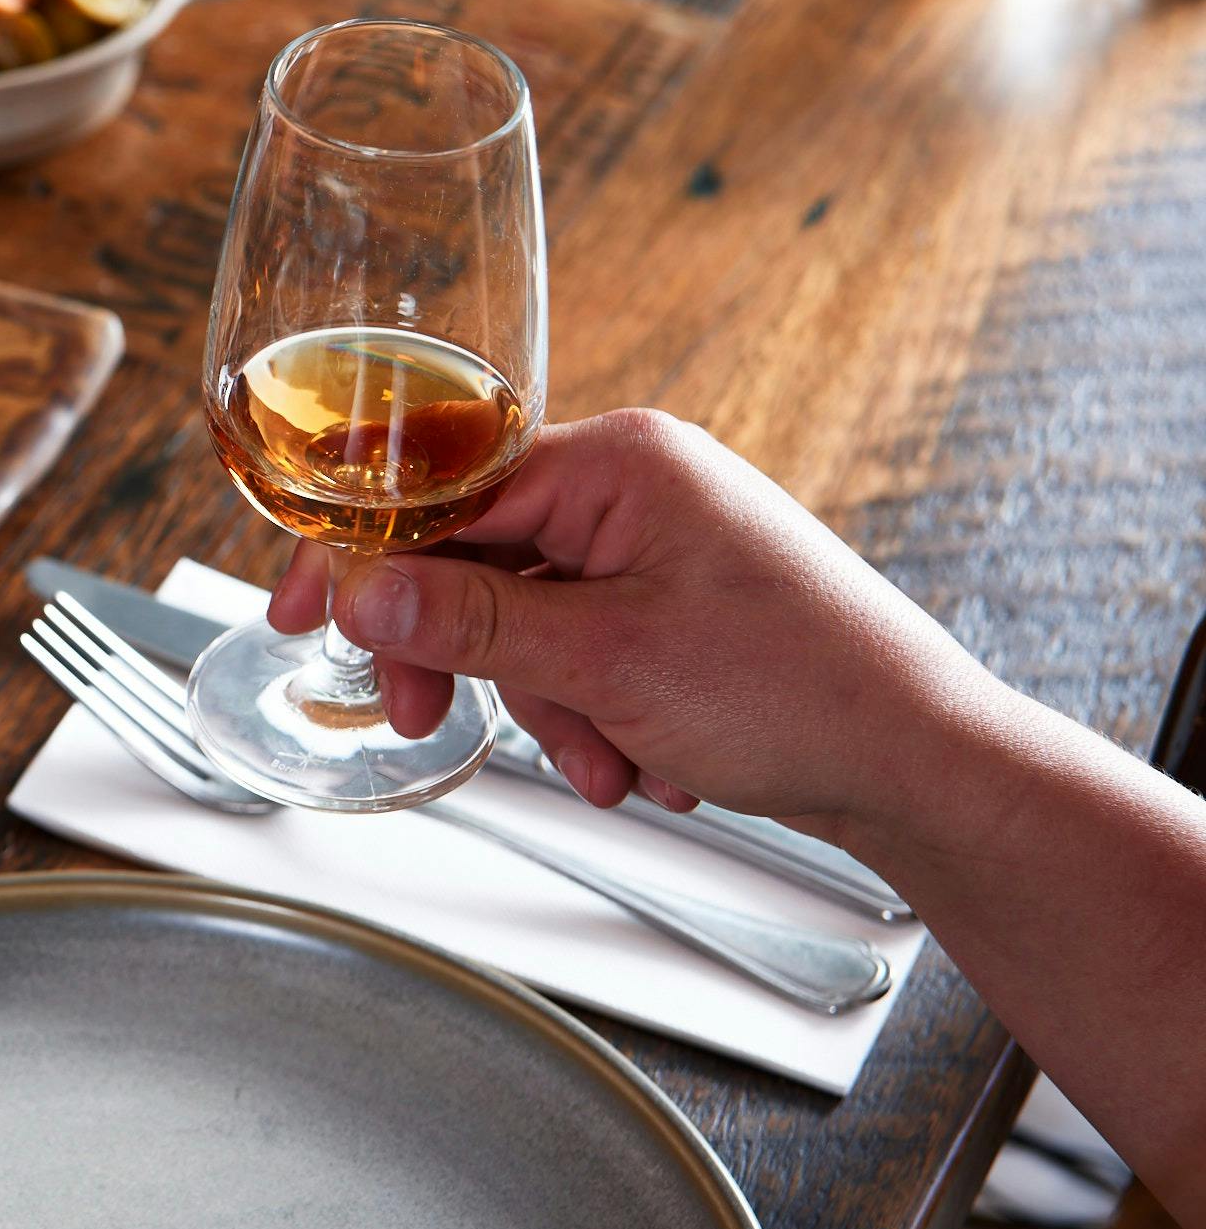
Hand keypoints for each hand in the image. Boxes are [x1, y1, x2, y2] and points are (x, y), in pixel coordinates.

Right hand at [265, 409, 1016, 833]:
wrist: (926, 767)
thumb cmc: (801, 694)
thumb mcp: (604, 661)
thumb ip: (467, 623)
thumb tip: (357, 594)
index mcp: (619, 461)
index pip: (444, 486)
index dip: (362, 554)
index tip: (302, 608)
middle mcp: (637, 485)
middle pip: (476, 556)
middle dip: (463, 655)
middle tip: (419, 714)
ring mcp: (660, 544)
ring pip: (527, 618)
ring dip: (545, 703)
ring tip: (602, 761)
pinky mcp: (677, 603)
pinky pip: (581, 647)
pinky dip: (589, 710)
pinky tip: (637, 759)